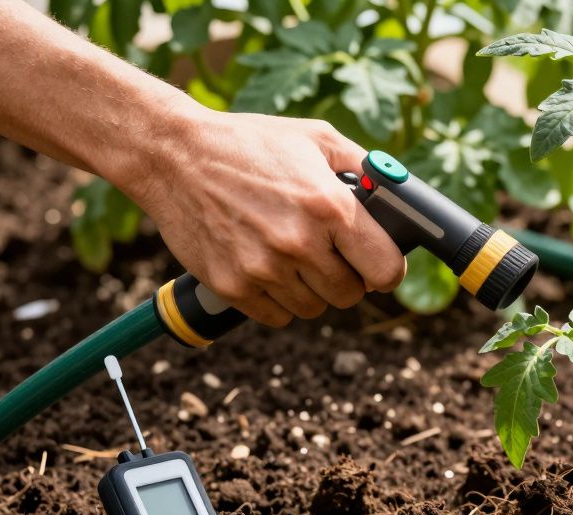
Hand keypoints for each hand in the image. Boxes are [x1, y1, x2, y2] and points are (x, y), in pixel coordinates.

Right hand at [123, 106, 405, 326]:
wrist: (173, 154)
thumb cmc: (250, 143)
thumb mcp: (315, 139)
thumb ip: (364, 167)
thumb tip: (399, 196)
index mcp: (329, 206)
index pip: (386, 270)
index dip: (387, 270)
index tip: (379, 266)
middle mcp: (299, 242)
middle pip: (350, 295)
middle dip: (347, 278)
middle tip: (330, 255)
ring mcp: (264, 268)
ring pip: (314, 309)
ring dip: (311, 290)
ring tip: (292, 256)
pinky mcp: (233, 286)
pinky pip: (277, 317)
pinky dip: (278, 301)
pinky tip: (267, 268)